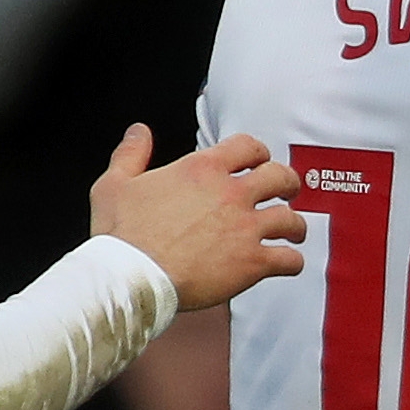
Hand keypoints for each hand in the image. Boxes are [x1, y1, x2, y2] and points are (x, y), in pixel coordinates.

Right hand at [88, 123, 306, 312]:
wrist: (132, 278)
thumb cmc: (121, 236)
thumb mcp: (115, 184)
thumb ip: (131, 153)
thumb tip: (138, 131)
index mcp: (202, 169)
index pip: (248, 146)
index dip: (258, 152)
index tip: (258, 161)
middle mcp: (231, 193)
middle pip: (279, 176)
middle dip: (287, 183)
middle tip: (287, 191)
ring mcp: (245, 228)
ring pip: (291, 219)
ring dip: (295, 225)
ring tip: (293, 231)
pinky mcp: (252, 262)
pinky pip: (289, 259)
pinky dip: (292, 261)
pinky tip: (288, 264)